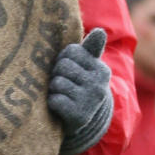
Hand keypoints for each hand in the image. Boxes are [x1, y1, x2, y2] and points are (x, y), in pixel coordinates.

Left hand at [48, 29, 113, 154]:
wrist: (84, 123)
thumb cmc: (81, 87)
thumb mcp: (88, 68)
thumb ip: (90, 49)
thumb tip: (100, 31)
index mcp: (101, 70)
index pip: (71, 51)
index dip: (63, 59)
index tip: (68, 70)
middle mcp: (98, 85)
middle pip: (62, 66)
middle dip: (57, 74)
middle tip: (63, 84)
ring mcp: (89, 101)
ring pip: (57, 82)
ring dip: (53, 89)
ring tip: (62, 95)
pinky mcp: (78, 116)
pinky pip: (54, 100)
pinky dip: (52, 103)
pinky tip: (60, 107)